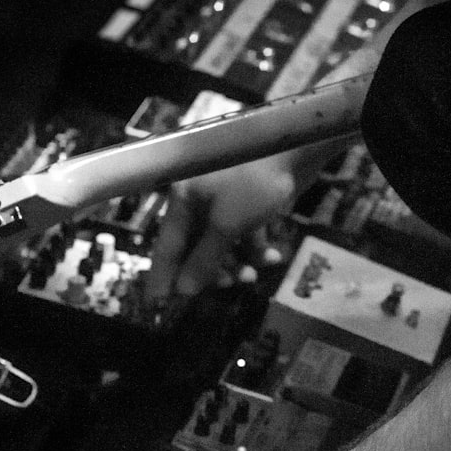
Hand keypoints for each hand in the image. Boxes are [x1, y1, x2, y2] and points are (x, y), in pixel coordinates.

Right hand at [145, 154, 297, 301]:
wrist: (293, 146)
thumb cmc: (253, 182)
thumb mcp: (226, 224)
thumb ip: (204, 258)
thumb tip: (183, 291)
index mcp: (182, 198)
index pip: (166, 245)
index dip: (163, 275)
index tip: (157, 303)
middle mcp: (199, 200)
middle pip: (196, 247)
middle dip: (212, 270)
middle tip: (229, 285)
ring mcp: (225, 200)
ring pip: (222, 243)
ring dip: (237, 263)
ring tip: (253, 275)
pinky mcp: (249, 202)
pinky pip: (245, 233)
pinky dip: (256, 247)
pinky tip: (273, 256)